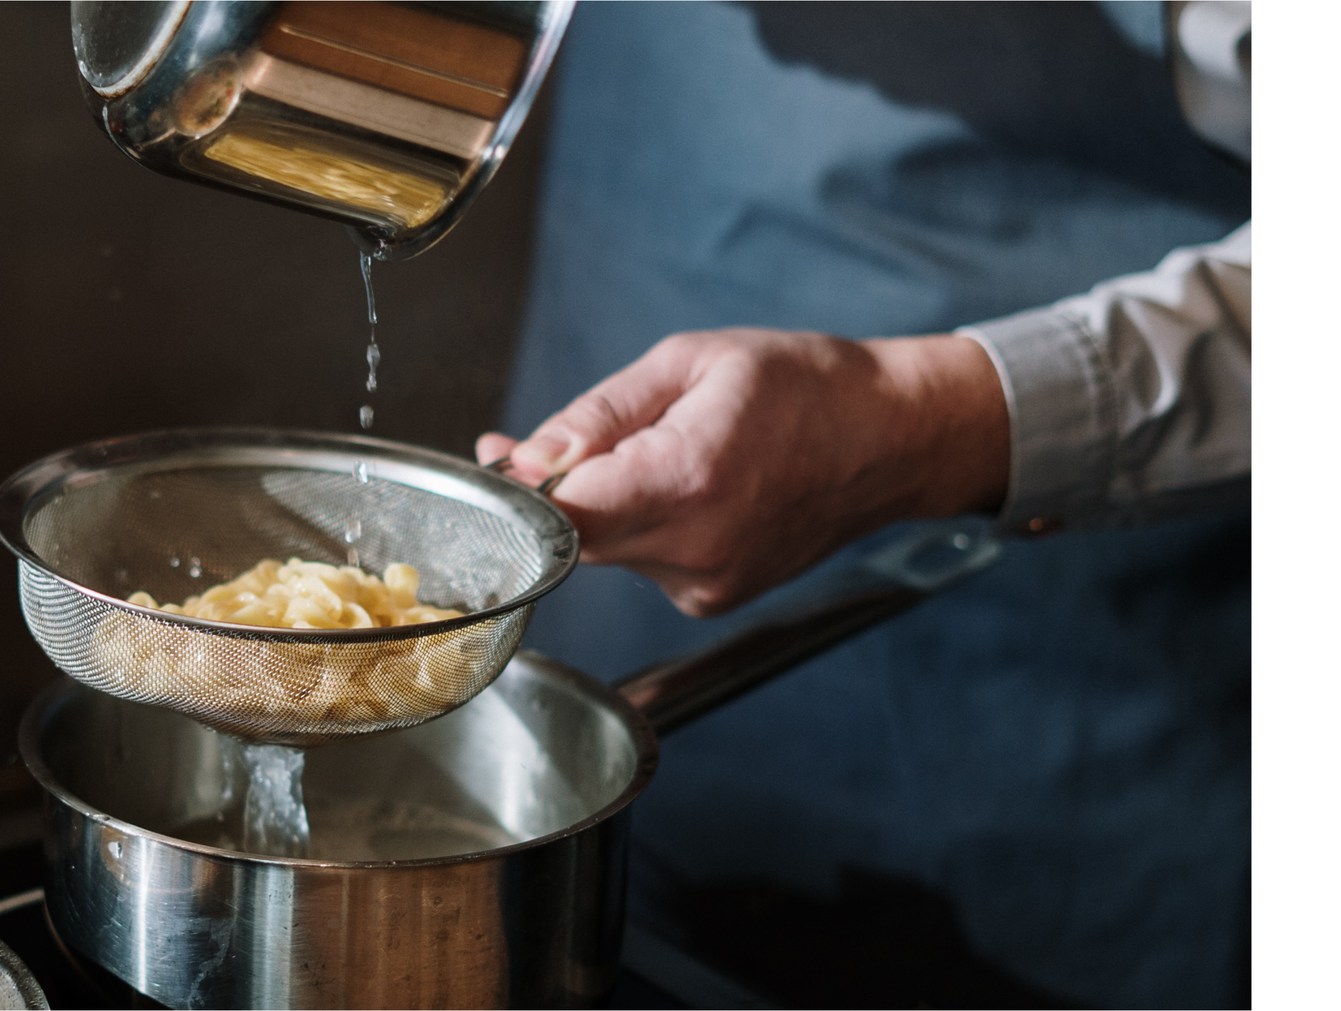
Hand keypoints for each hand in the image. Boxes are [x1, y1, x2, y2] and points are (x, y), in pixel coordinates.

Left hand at [477, 328, 1008, 615]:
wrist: (894, 440)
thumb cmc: (804, 386)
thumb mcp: (690, 364)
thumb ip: (597, 414)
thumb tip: (523, 455)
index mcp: (686, 480)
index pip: (562, 510)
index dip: (519, 485)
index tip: (504, 454)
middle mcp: (696, 548)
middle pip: (574, 534)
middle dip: (552, 488)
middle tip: (547, 441)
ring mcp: (706, 583)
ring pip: (606, 548)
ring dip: (602, 504)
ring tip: (655, 450)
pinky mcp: (711, 599)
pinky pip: (642, 561)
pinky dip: (642, 524)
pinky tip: (683, 487)